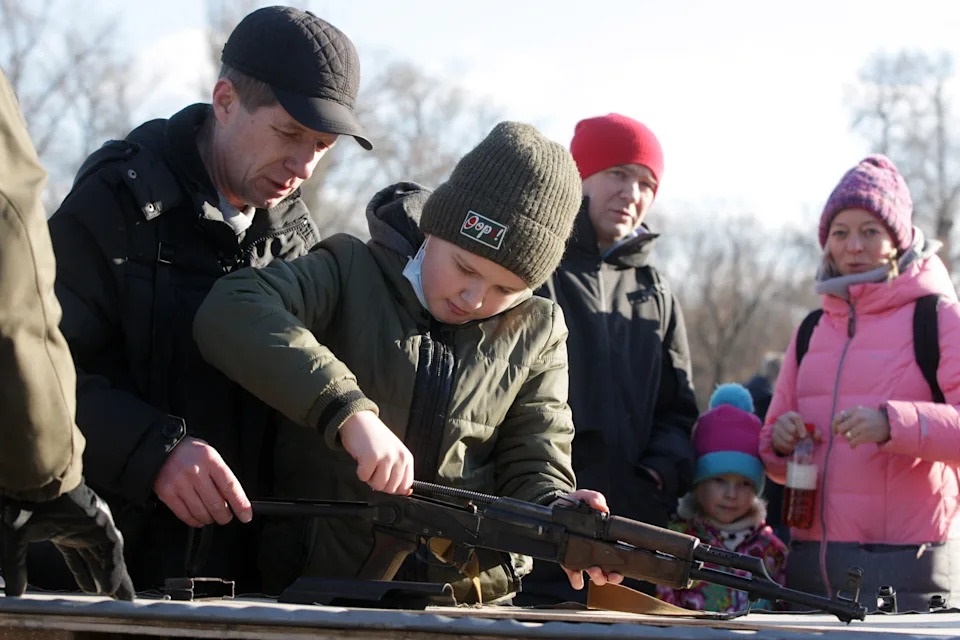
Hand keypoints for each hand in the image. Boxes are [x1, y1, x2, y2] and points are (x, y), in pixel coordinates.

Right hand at [1, 480, 134, 599]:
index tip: (91, 590)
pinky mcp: (101, 522)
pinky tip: (111, 587)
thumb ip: (17, 568)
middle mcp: (82, 528)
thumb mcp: (15, 542)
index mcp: (64, 530)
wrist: (32, 482)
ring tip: (122, 598)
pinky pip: (111, 550)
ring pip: (109, 556)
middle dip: (105, 579)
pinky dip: (112, 569)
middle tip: (115, 598)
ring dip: (116, 577)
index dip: (85, 575)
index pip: (79, 558)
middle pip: (98, 559)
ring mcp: (93, 525)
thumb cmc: (21, 505)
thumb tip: (15, 593)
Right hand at [153, 437, 250, 527]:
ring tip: (212, 517)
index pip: (230, 486)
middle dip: (224, 516)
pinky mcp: (166, 493)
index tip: (246, 516)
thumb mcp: (211, 457)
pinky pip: (184, 515)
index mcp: (210, 460)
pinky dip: (194, 521)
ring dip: (210, 519)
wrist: (163, 449)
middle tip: (226, 517)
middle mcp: (195, 472)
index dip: (240, 504)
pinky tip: (199, 519)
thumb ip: (221, 476)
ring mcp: (179, 483)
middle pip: (216, 503)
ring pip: (201, 512)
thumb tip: (233, 501)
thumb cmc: (192, 454)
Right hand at [339, 411, 413, 494]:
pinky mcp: (372, 457)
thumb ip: (399, 472)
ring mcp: (386, 457)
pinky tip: (362, 458)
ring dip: (369, 477)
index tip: (385, 477)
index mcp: (406, 457)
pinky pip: (364, 477)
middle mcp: (399, 457)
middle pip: (391, 489)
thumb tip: (405, 492)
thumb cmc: (375, 438)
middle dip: (379, 482)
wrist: (359, 420)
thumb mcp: (393, 453)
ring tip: (369, 462)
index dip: (392, 487)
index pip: (405, 486)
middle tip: (375, 467)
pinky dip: (359, 471)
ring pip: (378, 486)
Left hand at [553, 489, 623, 589]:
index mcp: (603, 537)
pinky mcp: (568, 560)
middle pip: (608, 569)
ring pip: (594, 573)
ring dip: (597, 576)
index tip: (621, 568)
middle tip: (608, 573)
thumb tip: (602, 506)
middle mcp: (595, 550)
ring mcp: (582, 556)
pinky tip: (577, 579)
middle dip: (610, 574)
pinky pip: (574, 573)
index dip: (621, 564)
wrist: (554, 508)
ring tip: (594, 571)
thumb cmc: (574, 504)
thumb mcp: (585, 497)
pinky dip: (576, 579)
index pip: (617, 553)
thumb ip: (594, 498)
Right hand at [770, 411, 818, 454]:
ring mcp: (776, 428)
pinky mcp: (773, 437)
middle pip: (791, 429)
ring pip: (787, 438)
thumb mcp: (808, 430)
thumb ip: (815, 432)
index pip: (796, 418)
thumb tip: (817, 435)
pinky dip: (788, 448)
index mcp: (791, 415)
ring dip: (794, 444)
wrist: (786, 434)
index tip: (804, 436)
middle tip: (801, 441)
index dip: (801, 427)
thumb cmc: (799, 431)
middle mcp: (781, 419)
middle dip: (798, 437)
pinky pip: (783, 445)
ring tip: (796, 444)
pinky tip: (791, 447)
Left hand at [832, 406, 889, 447]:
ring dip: (848, 439)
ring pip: (846, 436)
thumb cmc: (873, 419)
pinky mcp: (866, 435)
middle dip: (842, 433)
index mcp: (855, 410)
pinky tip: (854, 445)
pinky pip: (852, 442)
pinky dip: (852, 445)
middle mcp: (858, 417)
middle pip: (840, 428)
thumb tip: (835, 425)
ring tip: (854, 439)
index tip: (834, 432)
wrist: (889, 425)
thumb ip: (849, 416)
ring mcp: (862, 426)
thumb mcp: (862, 412)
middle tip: (847, 435)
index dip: (833, 426)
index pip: (838, 417)